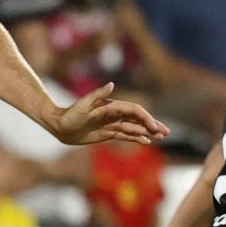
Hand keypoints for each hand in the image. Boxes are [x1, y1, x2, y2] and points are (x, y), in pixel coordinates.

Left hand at [49, 83, 169, 146]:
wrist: (59, 125)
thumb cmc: (70, 114)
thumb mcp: (83, 104)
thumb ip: (98, 94)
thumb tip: (111, 84)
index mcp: (111, 106)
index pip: (134, 111)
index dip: (145, 118)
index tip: (153, 128)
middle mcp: (114, 114)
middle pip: (138, 119)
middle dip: (152, 125)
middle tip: (166, 132)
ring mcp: (112, 124)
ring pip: (134, 128)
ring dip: (147, 132)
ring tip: (161, 137)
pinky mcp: (107, 133)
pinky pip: (125, 136)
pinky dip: (136, 138)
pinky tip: (146, 142)